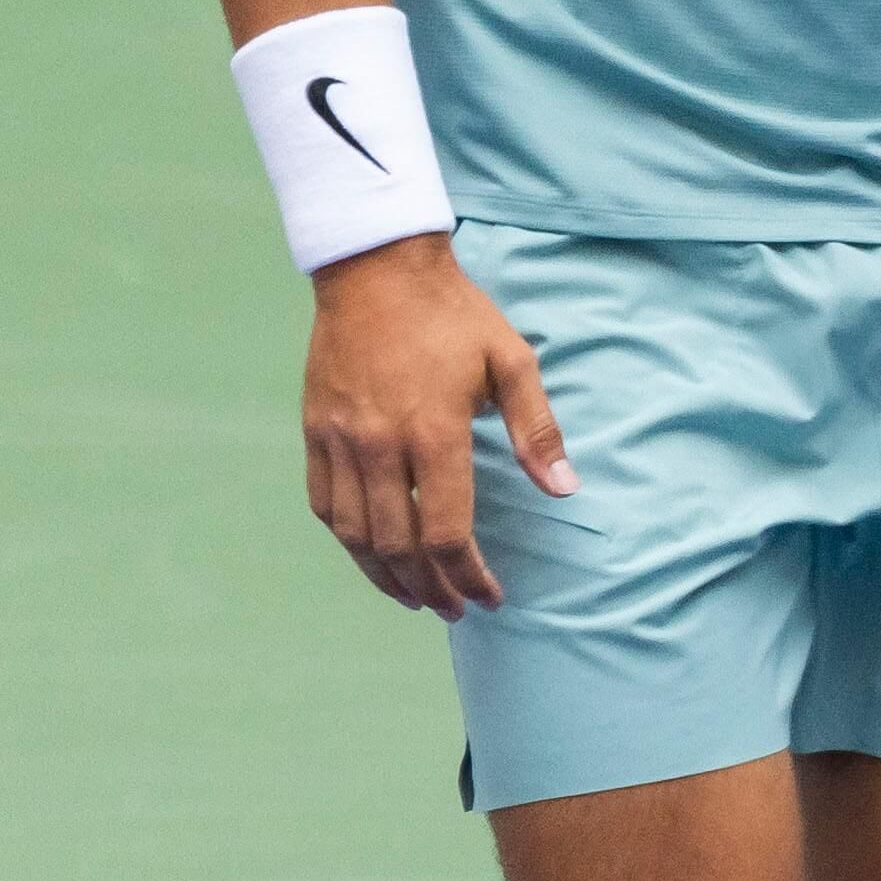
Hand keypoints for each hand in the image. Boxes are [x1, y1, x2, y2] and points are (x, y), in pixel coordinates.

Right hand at [301, 232, 574, 616]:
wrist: (377, 270)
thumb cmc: (454, 314)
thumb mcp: (512, 360)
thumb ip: (537, 430)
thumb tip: (565, 488)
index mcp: (434, 431)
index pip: (447, 532)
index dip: (469, 576)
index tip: (490, 597)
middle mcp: (380, 445)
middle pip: (398, 547)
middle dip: (431, 589)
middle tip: (456, 609)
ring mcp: (340, 441)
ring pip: (355, 536)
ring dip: (385, 578)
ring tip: (416, 598)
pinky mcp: (315, 431)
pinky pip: (325, 505)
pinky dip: (348, 540)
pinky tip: (369, 554)